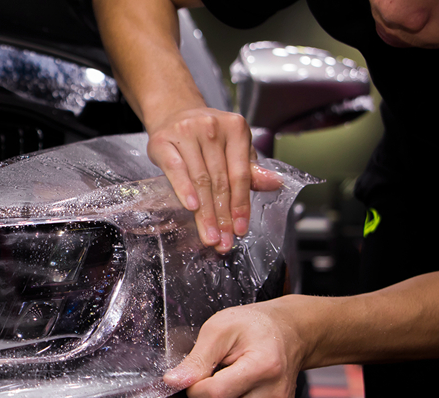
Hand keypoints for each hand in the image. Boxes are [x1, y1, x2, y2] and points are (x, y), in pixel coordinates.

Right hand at [146, 108, 279, 252]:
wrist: (174, 114)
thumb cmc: (206, 136)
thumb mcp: (232, 148)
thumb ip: (250, 170)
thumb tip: (274, 183)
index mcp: (236, 128)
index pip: (240, 174)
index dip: (241, 204)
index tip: (239, 230)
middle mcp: (212, 127)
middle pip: (220, 181)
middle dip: (222, 215)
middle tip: (222, 241)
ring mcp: (187, 132)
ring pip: (200, 180)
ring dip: (205, 213)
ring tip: (209, 235)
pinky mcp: (163, 141)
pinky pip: (176, 170)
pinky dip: (184, 189)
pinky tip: (191, 207)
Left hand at [163, 299, 307, 397]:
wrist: (286, 333)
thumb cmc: (250, 328)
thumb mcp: (219, 329)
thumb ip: (195, 358)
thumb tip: (172, 382)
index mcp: (262, 366)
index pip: (214, 396)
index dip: (194, 390)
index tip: (197, 378)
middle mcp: (275, 394)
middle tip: (212, 389)